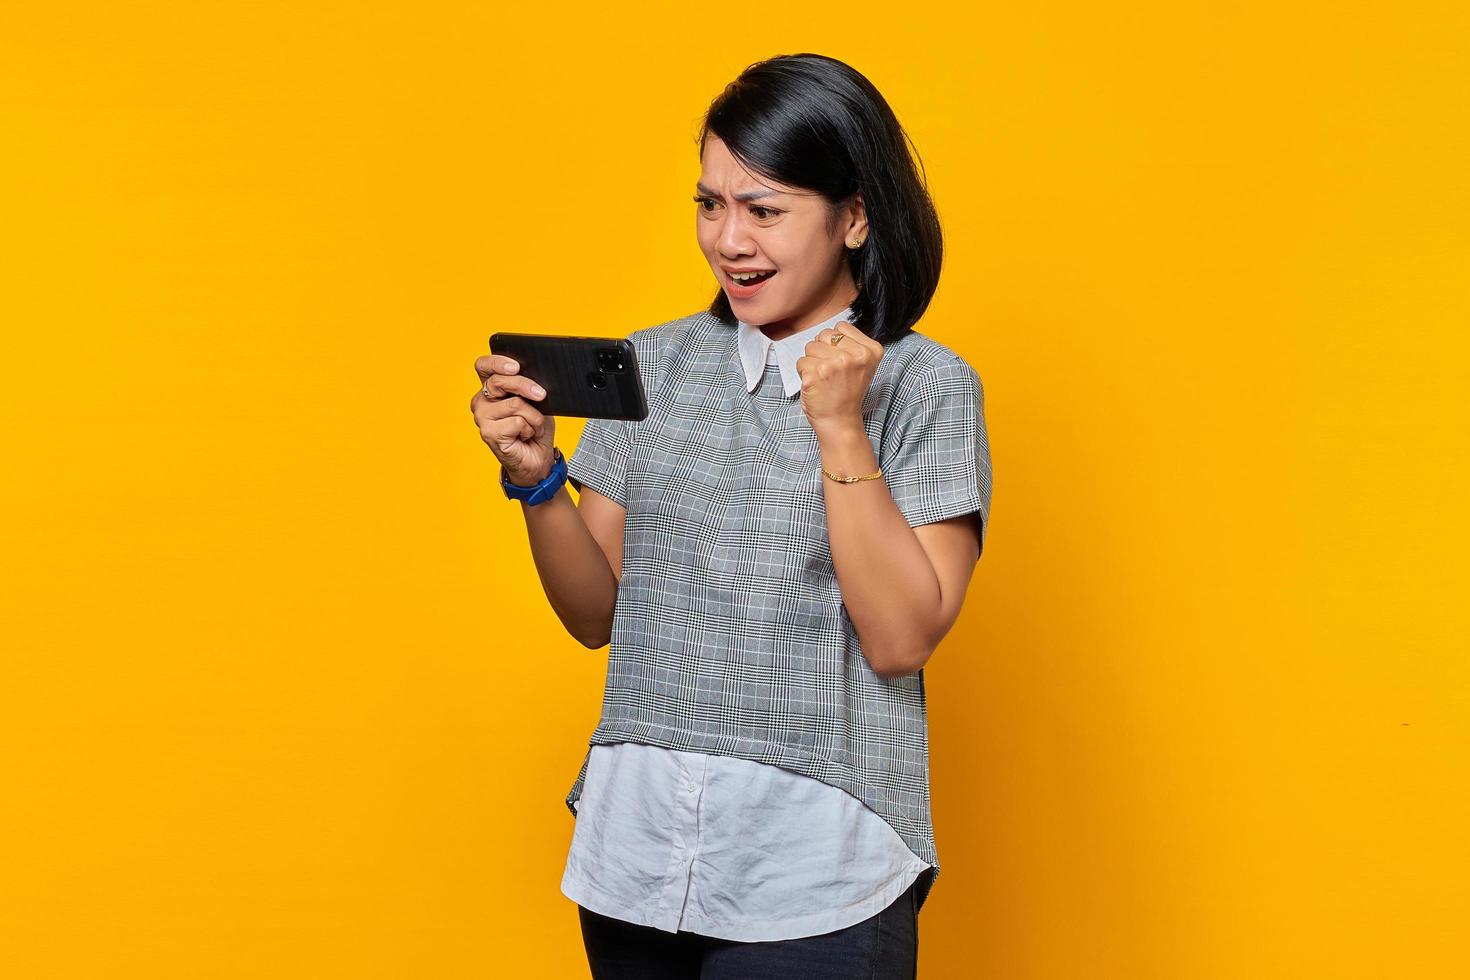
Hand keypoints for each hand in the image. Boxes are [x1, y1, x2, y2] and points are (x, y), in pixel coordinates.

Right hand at [471, 353, 554, 485]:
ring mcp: (482, 417)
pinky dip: (530, 429)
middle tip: (541, 395)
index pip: (484, 366)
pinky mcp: (489, 433)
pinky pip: (517, 421)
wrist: (538, 460)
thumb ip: (530, 389)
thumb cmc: (535, 429)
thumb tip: (535, 382)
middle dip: (525, 386)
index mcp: (491, 389)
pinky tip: (525, 436)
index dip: (497, 362)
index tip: (516, 366)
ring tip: (532, 427)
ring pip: (515, 404)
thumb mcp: (537, 402)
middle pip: (500, 381)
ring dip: (533, 416)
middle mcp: (482, 401)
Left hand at [796, 321, 881, 434]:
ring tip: (823, 378)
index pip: (841, 327)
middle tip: (831, 372)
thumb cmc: (846, 392)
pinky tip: (815, 384)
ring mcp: (835, 364)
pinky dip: (803, 373)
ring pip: (810, 346)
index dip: (835, 343)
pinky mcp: (816, 374)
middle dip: (822, 350)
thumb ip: (851, 343)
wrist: (840, 420)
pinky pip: (801, 361)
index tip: (842, 361)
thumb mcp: (861, 364)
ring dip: (812, 361)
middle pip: (823, 334)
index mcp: (871, 350)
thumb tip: (830, 330)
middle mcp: (855, 356)